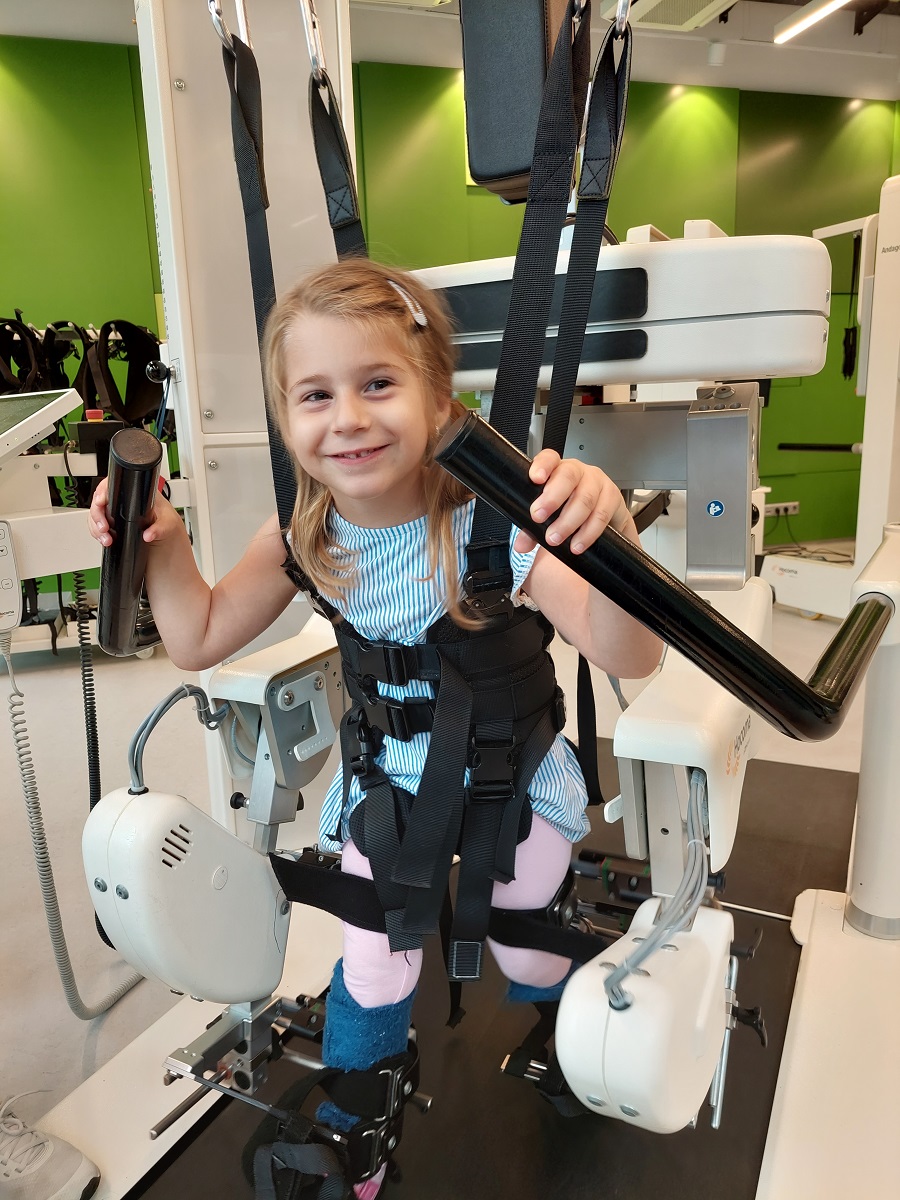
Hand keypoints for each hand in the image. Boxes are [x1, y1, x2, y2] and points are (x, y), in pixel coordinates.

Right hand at [87, 477, 180, 546]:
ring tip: (106, 539)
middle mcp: (124, 500)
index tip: (101, 502)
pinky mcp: (112, 524)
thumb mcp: (168, 524)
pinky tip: (106, 540)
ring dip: (96, 527)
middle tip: (104, 527)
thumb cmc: (168, 523)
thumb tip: (149, 534)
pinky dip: (98, 534)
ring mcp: (116, 512)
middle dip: (97, 515)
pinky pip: (97, 526)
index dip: (103, 492)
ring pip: (96, 515)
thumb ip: (160, 529)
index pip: (113, 485)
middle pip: (100, 500)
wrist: (166, 538)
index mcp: (137, 493)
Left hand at [513, 450, 630, 555]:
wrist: (604, 517)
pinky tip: (577, 544)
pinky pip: (600, 515)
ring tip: (555, 539)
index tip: (535, 478)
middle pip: (567, 477)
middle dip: (551, 498)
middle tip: (538, 517)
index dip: (542, 465)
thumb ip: (533, 530)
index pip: (549, 458)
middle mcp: (578, 471)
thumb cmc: (570, 509)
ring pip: (584, 499)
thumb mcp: (550, 516)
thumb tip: (521, 545)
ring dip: (568, 522)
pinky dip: (587, 533)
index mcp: (557, 469)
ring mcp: (597, 482)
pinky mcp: (612, 497)